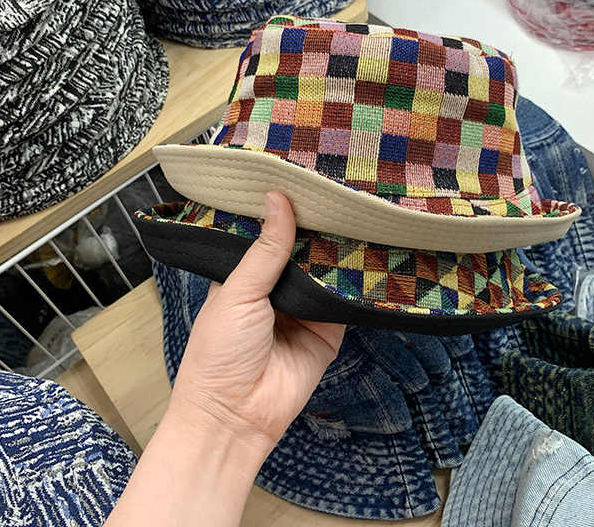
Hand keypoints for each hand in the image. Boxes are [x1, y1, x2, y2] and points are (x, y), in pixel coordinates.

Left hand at [168, 191, 345, 450]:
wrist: (236, 416)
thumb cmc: (220, 350)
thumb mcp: (238, 291)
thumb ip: (265, 249)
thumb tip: (278, 198)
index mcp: (247, 275)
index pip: (269, 234)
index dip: (283, 211)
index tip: (304, 177)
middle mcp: (277, 288)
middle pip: (303, 251)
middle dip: (318, 227)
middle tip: (341, 187)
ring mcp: (305, 308)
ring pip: (327, 271)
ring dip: (340, 249)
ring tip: (360, 209)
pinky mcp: (330, 329)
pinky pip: (346, 300)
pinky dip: (358, 282)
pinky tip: (373, 250)